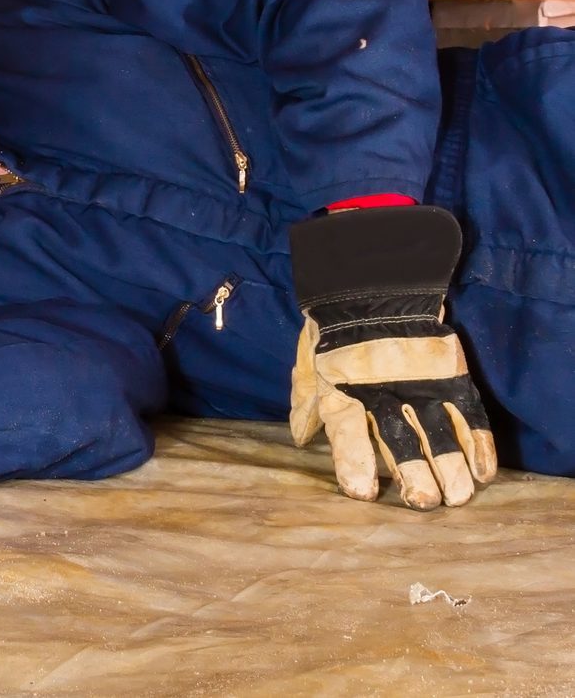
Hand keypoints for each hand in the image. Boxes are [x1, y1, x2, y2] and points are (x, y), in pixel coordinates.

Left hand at [289, 206, 496, 509]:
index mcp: (342, 388)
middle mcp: (381, 389)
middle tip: (422, 502)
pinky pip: (467, 412)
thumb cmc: (333, 330)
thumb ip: (306, 400)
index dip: (354, 463)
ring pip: (439, 431)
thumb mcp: (309, 361)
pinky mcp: (447, 373)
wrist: (373, 283)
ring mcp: (418, 381)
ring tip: (457, 498)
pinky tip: (484, 471)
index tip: (362, 494)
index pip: (348, 432)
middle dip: (412, 474)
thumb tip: (301, 438)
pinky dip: (479, 442)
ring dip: (451, 467)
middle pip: (400, 439)